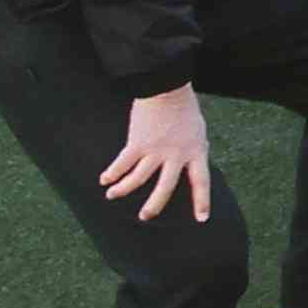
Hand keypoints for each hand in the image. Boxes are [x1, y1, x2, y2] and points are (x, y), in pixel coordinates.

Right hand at [102, 87, 217, 218]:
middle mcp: (177, 155)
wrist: (167, 88)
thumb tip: (187, 164)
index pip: (201, 181)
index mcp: (196, 151)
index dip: (202, 201)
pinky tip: (104, 180)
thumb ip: (191, 150)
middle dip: (154, 205)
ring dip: (123, 190)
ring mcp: (156, 151)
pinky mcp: (137, 144)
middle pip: (165, 188)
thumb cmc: (183, 108)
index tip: (202, 219)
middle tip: (145, 216)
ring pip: (138, 180)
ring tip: (112, 195)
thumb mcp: (196, 131)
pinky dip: (112, 174)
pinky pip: (122, 165)